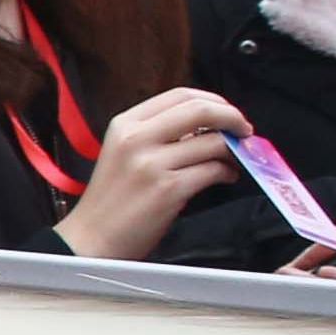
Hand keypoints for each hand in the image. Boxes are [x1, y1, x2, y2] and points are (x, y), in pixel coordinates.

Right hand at [57, 86, 249, 260]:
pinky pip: (213, 170)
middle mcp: (136, 139)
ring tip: (234, 161)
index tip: (227, 113)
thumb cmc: (112, 200)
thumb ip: (157, 134)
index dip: (213, 100)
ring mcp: (151, 164)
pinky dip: (227, 173)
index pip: (180, 95)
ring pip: (213, 142)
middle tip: (244, 130)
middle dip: (232, 117)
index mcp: (125, 124)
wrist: (91, 240)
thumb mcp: (124, 153)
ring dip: (233, 151)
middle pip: (200, 110)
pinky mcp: (167, 190)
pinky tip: (225, 178)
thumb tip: (208, 126)